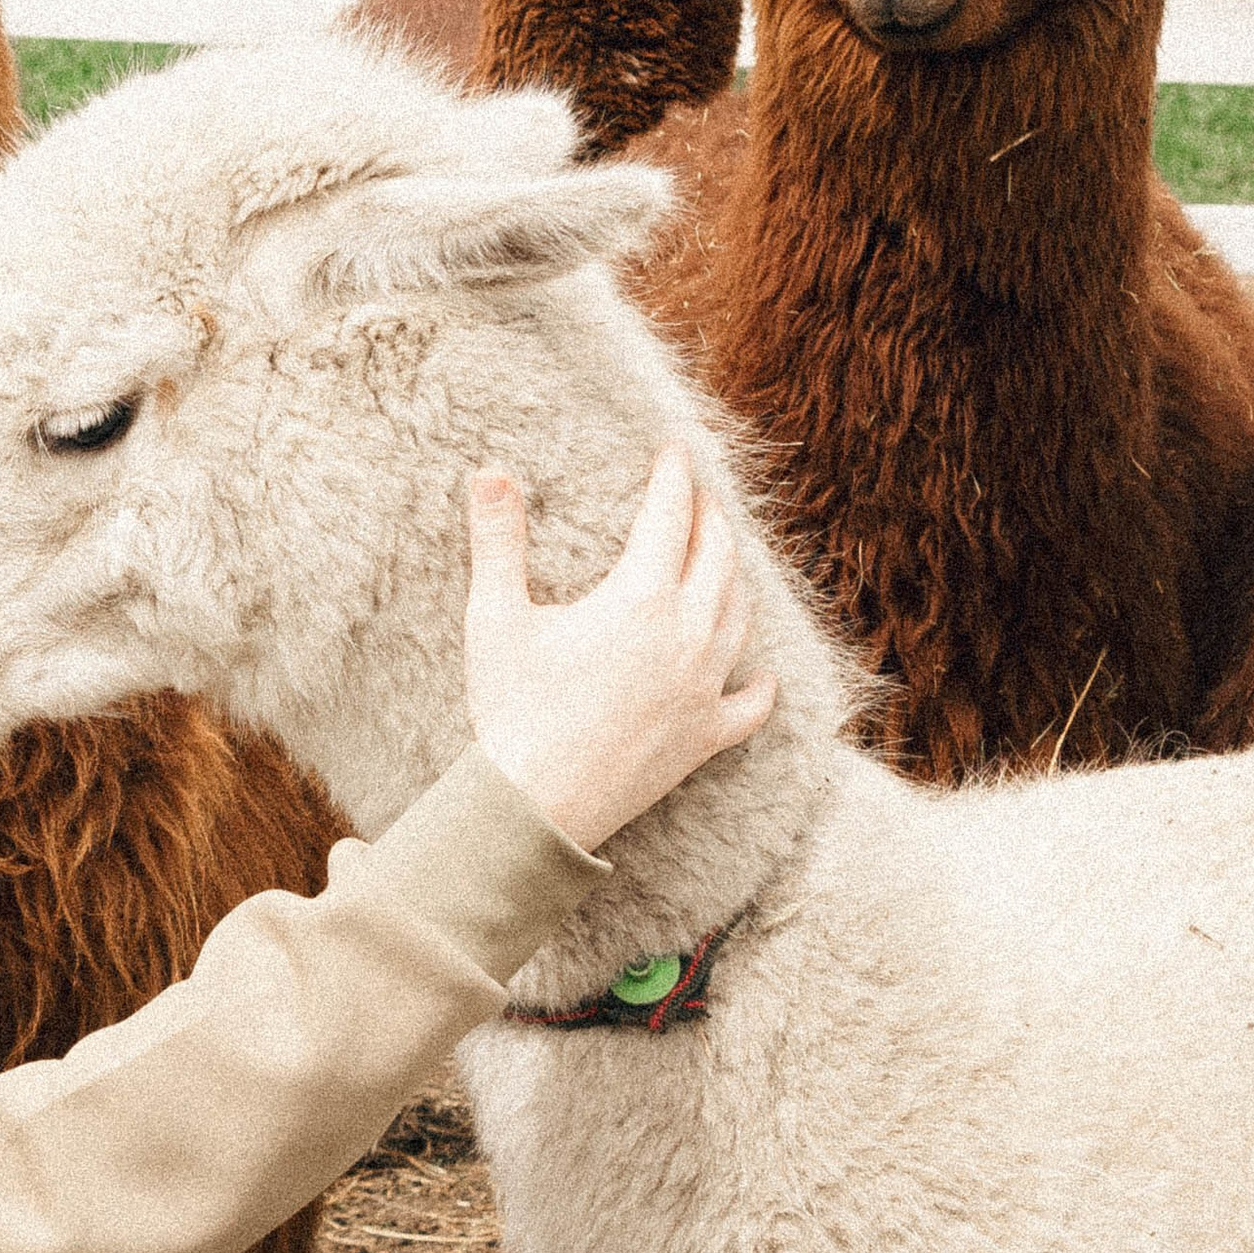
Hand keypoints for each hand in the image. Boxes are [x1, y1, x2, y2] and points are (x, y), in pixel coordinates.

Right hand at [465, 443, 776, 852]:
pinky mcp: (705, 737)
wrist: (535, 804)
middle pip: (717, 557)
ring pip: (738, 616)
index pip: (669, 515)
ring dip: (733, 578)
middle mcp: (686, 636)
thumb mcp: (494, 617)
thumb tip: (490, 470)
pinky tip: (763, 674)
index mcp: (640, 598)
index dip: (673, 476)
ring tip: (721, 559)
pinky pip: (751, 705)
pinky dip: (760, 684)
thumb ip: (498, 538)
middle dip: (709, 519)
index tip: (675, 449)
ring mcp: (703, 688)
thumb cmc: (511, 709)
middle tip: (697, 497)